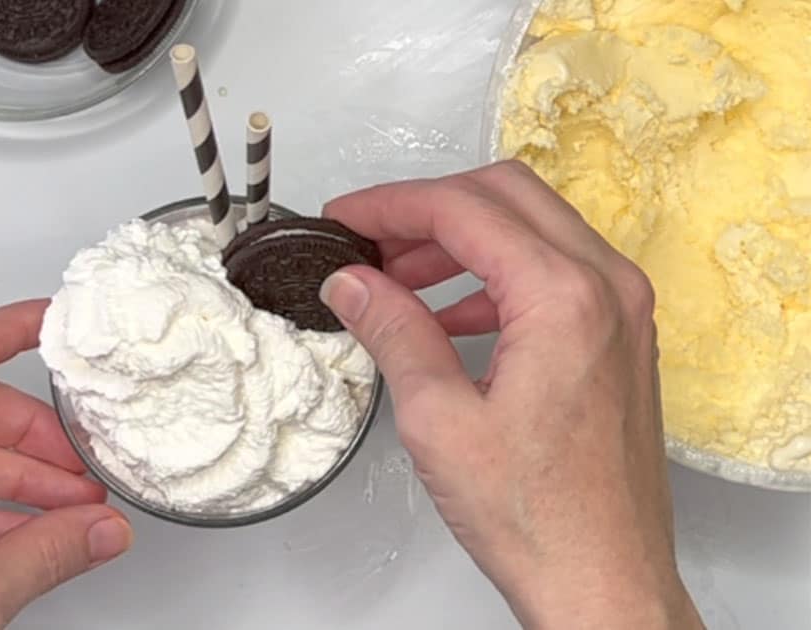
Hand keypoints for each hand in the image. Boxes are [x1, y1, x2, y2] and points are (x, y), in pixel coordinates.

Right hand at [320, 162, 702, 629]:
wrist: (604, 584)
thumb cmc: (536, 518)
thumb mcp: (438, 419)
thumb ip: (392, 331)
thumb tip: (351, 281)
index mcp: (564, 298)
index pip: (464, 210)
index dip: (390, 206)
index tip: (344, 220)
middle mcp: (608, 287)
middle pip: (506, 196)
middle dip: (428, 209)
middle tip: (369, 240)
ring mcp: (623, 310)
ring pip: (533, 227)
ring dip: (461, 240)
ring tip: (397, 278)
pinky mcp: (620, 337)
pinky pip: (554, 272)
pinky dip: (495, 275)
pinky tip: (448, 316)